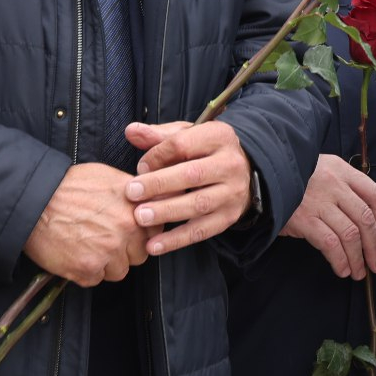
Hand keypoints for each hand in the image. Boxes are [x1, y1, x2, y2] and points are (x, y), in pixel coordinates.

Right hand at [23, 162, 150, 283]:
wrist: (34, 200)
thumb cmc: (69, 186)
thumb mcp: (109, 178)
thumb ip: (135, 193)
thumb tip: (151, 202)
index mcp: (135, 207)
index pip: (155, 231)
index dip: (141, 233)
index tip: (129, 233)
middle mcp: (127, 229)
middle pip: (139, 254)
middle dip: (125, 251)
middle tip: (104, 240)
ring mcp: (108, 251)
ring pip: (118, 270)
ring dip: (106, 264)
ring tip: (86, 246)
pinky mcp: (88, 269)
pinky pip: (96, 279)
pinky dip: (86, 271)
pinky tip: (74, 254)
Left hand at [125, 120, 252, 254]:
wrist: (244, 172)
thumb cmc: (206, 152)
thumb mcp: (188, 136)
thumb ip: (158, 136)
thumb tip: (131, 131)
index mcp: (219, 137)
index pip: (182, 144)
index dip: (156, 156)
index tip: (140, 168)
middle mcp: (230, 164)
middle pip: (192, 174)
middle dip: (159, 184)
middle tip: (131, 193)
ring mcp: (232, 193)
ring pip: (198, 204)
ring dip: (167, 211)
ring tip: (140, 218)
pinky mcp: (229, 217)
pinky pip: (201, 231)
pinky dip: (176, 240)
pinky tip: (153, 245)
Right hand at [286, 153, 375, 278]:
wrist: (260, 181)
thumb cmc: (294, 180)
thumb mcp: (323, 172)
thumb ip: (344, 189)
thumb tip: (368, 223)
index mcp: (343, 171)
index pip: (375, 196)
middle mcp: (335, 184)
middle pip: (365, 218)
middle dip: (375, 246)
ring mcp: (319, 202)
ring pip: (350, 234)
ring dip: (358, 258)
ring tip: (359, 272)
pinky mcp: (304, 219)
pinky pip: (330, 243)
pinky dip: (340, 259)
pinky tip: (342, 269)